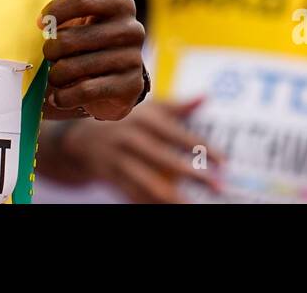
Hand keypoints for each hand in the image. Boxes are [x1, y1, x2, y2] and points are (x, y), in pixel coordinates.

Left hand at [38, 0, 145, 121]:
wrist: (114, 79)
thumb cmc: (89, 32)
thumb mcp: (78, 4)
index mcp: (121, 3)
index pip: (80, 0)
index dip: (54, 14)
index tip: (40, 24)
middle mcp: (133, 29)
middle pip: (72, 38)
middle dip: (52, 51)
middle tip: (49, 56)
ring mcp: (134, 59)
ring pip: (76, 67)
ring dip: (57, 75)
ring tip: (56, 74)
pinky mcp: (130, 87)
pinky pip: (86, 90)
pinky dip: (66, 95)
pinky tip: (60, 95)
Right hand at [59, 97, 222, 202]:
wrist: (83, 138)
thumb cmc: (126, 120)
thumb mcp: (148, 107)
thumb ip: (177, 106)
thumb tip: (205, 97)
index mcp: (143, 119)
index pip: (176, 133)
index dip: (201, 147)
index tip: (223, 161)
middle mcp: (130, 138)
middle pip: (164, 159)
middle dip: (193, 175)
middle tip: (218, 187)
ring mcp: (119, 160)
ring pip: (148, 182)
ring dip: (173, 197)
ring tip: (194, 206)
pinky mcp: (113, 179)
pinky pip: (135, 195)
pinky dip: (152, 204)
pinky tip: (172, 209)